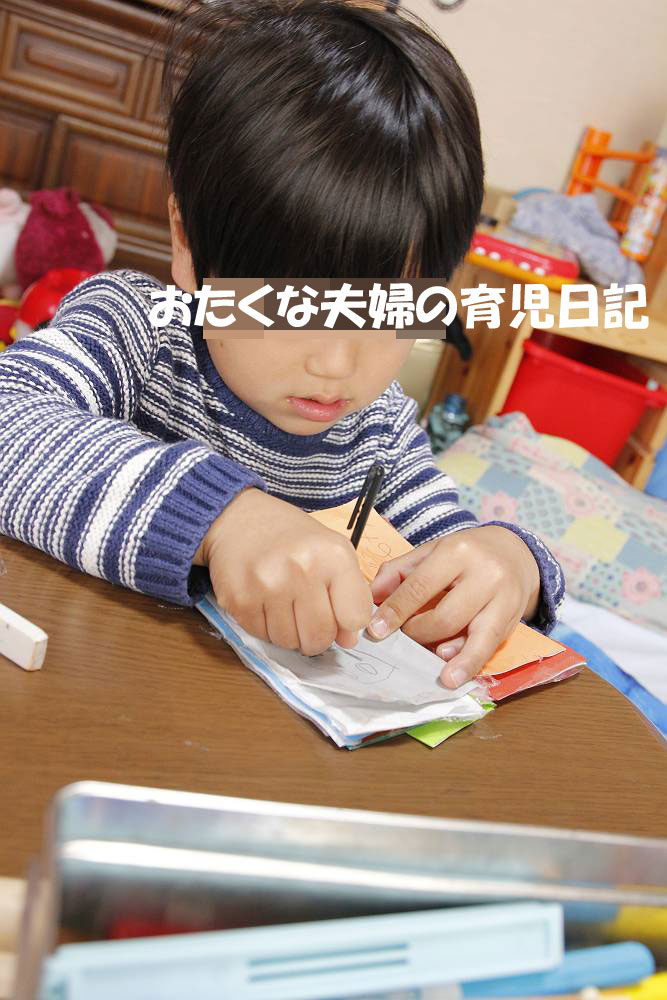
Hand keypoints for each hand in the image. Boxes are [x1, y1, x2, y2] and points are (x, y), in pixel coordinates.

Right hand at [195, 488, 372, 654]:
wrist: (240, 519)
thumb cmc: (292, 537)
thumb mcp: (333, 550)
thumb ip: (350, 594)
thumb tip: (348, 640)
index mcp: (333, 555)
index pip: (355, 618)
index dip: (349, 624)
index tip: (339, 615)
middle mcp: (301, 569)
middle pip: (320, 637)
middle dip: (318, 636)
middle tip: (310, 617)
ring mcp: (268, 586)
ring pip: (290, 642)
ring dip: (290, 632)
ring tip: (285, 604)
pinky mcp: (240, 600)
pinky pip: (262, 636)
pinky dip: (266, 627)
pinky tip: (265, 603)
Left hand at [366, 525, 540, 687]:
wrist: (515, 553)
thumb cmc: (466, 554)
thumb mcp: (432, 550)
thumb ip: (399, 571)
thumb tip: (372, 595)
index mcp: (457, 551)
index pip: (420, 586)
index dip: (396, 611)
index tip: (375, 630)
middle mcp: (484, 573)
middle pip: (446, 616)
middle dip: (418, 632)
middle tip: (403, 638)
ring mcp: (503, 598)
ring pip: (475, 635)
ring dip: (451, 656)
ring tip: (438, 674)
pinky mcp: (514, 619)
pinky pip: (490, 645)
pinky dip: (470, 662)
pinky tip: (455, 675)